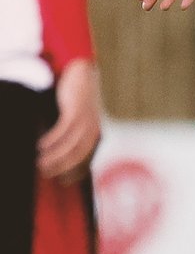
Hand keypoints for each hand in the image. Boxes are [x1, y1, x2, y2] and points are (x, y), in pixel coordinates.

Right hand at [37, 59, 101, 184]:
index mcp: (95, 134)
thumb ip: (72, 135)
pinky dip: (51, 140)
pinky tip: (40, 145)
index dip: (76, 173)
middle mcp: (93, 130)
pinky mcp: (76, 111)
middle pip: (77, 156)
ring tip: (39, 162)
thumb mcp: (78, 119)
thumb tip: (58, 152)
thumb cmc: (77, 98)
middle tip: (44, 173)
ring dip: (53, 156)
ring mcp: (86, 121)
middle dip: (61, 167)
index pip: (87, 160)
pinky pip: (63, 131)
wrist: (82, 72)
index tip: (63, 181)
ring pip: (70, 146)